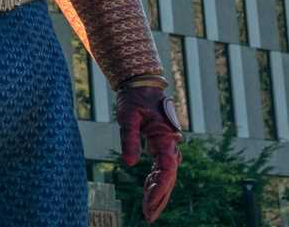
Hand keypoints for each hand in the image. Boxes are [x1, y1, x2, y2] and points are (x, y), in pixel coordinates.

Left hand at [116, 85, 180, 221]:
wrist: (141, 85)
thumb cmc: (134, 99)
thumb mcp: (127, 117)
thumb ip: (129, 139)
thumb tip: (129, 164)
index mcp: (166, 138)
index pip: (166, 170)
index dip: (160, 189)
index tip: (150, 204)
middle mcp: (171, 144)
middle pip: (168, 177)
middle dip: (160, 197)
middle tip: (149, 216)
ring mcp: (167, 146)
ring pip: (166, 174)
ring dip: (158, 192)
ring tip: (148, 211)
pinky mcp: (160, 145)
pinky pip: (160, 167)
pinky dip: (154, 180)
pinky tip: (148, 192)